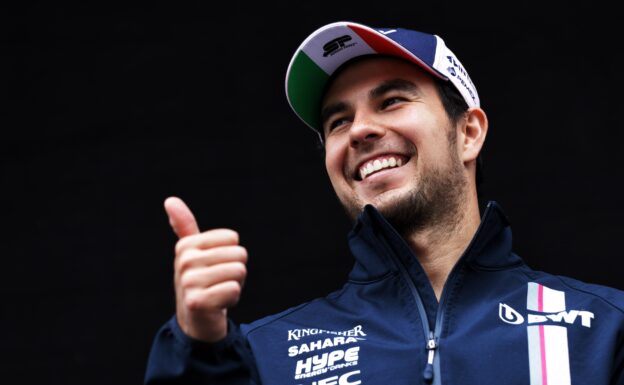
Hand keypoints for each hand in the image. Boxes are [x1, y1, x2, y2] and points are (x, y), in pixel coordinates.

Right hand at [164, 196, 246, 341]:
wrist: (195, 319)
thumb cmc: (200, 281)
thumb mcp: (192, 252)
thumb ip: (185, 226)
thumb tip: (170, 200)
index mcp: (186, 245)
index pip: (233, 238)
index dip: (231, 254)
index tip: (215, 267)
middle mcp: (184, 261)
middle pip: (239, 255)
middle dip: (235, 271)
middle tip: (218, 282)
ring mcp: (189, 282)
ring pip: (238, 272)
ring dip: (235, 285)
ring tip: (218, 292)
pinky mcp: (197, 302)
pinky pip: (234, 290)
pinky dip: (232, 299)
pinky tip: (218, 304)